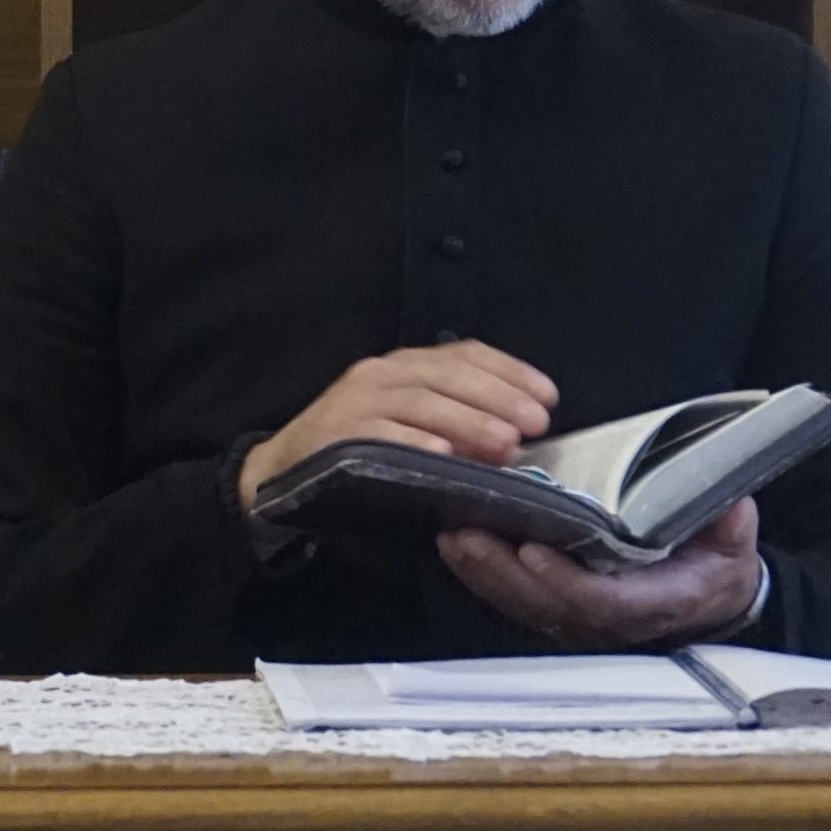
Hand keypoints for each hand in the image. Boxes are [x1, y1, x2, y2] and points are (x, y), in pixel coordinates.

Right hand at [237, 341, 557, 512]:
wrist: (281, 476)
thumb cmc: (359, 453)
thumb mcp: (411, 426)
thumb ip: (457, 422)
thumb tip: (517, 435)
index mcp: (404, 365)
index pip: (465, 354)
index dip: (510, 371)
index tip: (550, 396)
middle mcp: (380, 373)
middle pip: (448, 375)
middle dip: (498, 397)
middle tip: (537, 424)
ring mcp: (354, 401)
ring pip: (420, 402)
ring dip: (467, 422)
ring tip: (506, 444)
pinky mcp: (333, 434)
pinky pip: (380, 435)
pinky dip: (414, 444)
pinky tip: (445, 458)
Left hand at [437, 499, 764, 649]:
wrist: (711, 598)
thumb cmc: (716, 564)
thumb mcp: (735, 544)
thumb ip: (730, 526)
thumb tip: (729, 508)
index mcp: (651, 604)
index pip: (598, 601)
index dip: (561, 580)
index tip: (531, 548)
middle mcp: (606, 620)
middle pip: (543, 605)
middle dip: (500, 573)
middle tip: (464, 534)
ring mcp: (579, 618)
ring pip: (522, 604)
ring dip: (482, 572)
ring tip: (450, 534)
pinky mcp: (559, 607)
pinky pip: (516, 597)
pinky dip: (484, 573)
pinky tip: (457, 544)